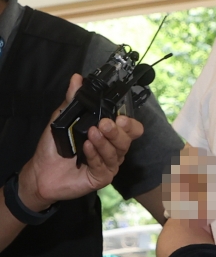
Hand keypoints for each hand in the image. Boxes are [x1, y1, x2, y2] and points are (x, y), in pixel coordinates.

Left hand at [17, 74, 143, 210]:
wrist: (41, 171)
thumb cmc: (55, 146)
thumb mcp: (63, 119)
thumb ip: (72, 100)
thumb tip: (77, 79)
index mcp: (109, 134)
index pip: (131, 129)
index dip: (130, 123)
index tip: (120, 117)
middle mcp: (112, 148)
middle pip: (127, 140)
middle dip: (117, 131)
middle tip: (104, 124)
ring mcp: (108, 164)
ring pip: (117, 153)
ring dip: (104, 142)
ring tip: (91, 134)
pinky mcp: (101, 178)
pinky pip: (103, 166)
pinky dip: (95, 155)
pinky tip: (86, 148)